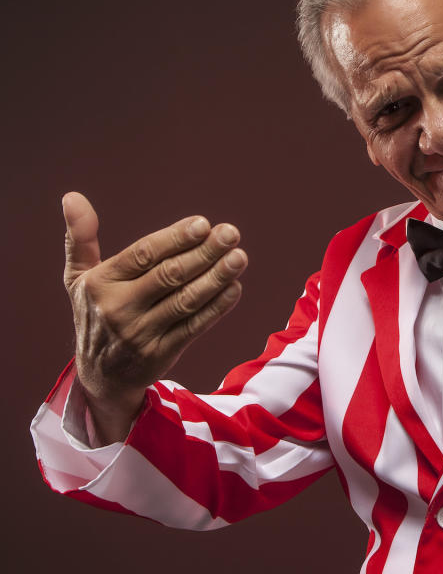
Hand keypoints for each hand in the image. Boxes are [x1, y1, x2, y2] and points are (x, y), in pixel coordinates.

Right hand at [62, 192, 247, 441]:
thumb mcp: (78, 278)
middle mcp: (118, 308)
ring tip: (239, 257)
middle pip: (169, 275)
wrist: (99, 376)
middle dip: (204, 253)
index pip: (144, 255)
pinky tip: (234, 287)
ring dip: (216, 277)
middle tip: (231, 234)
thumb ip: (80, 238)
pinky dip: (216, 307)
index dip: (175, 238)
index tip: (203, 224)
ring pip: (186, 301)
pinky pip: (194, 326)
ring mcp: (141, 333)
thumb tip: (72, 197)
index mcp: (101, 284)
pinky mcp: (161, 353)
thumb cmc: (95, 313)